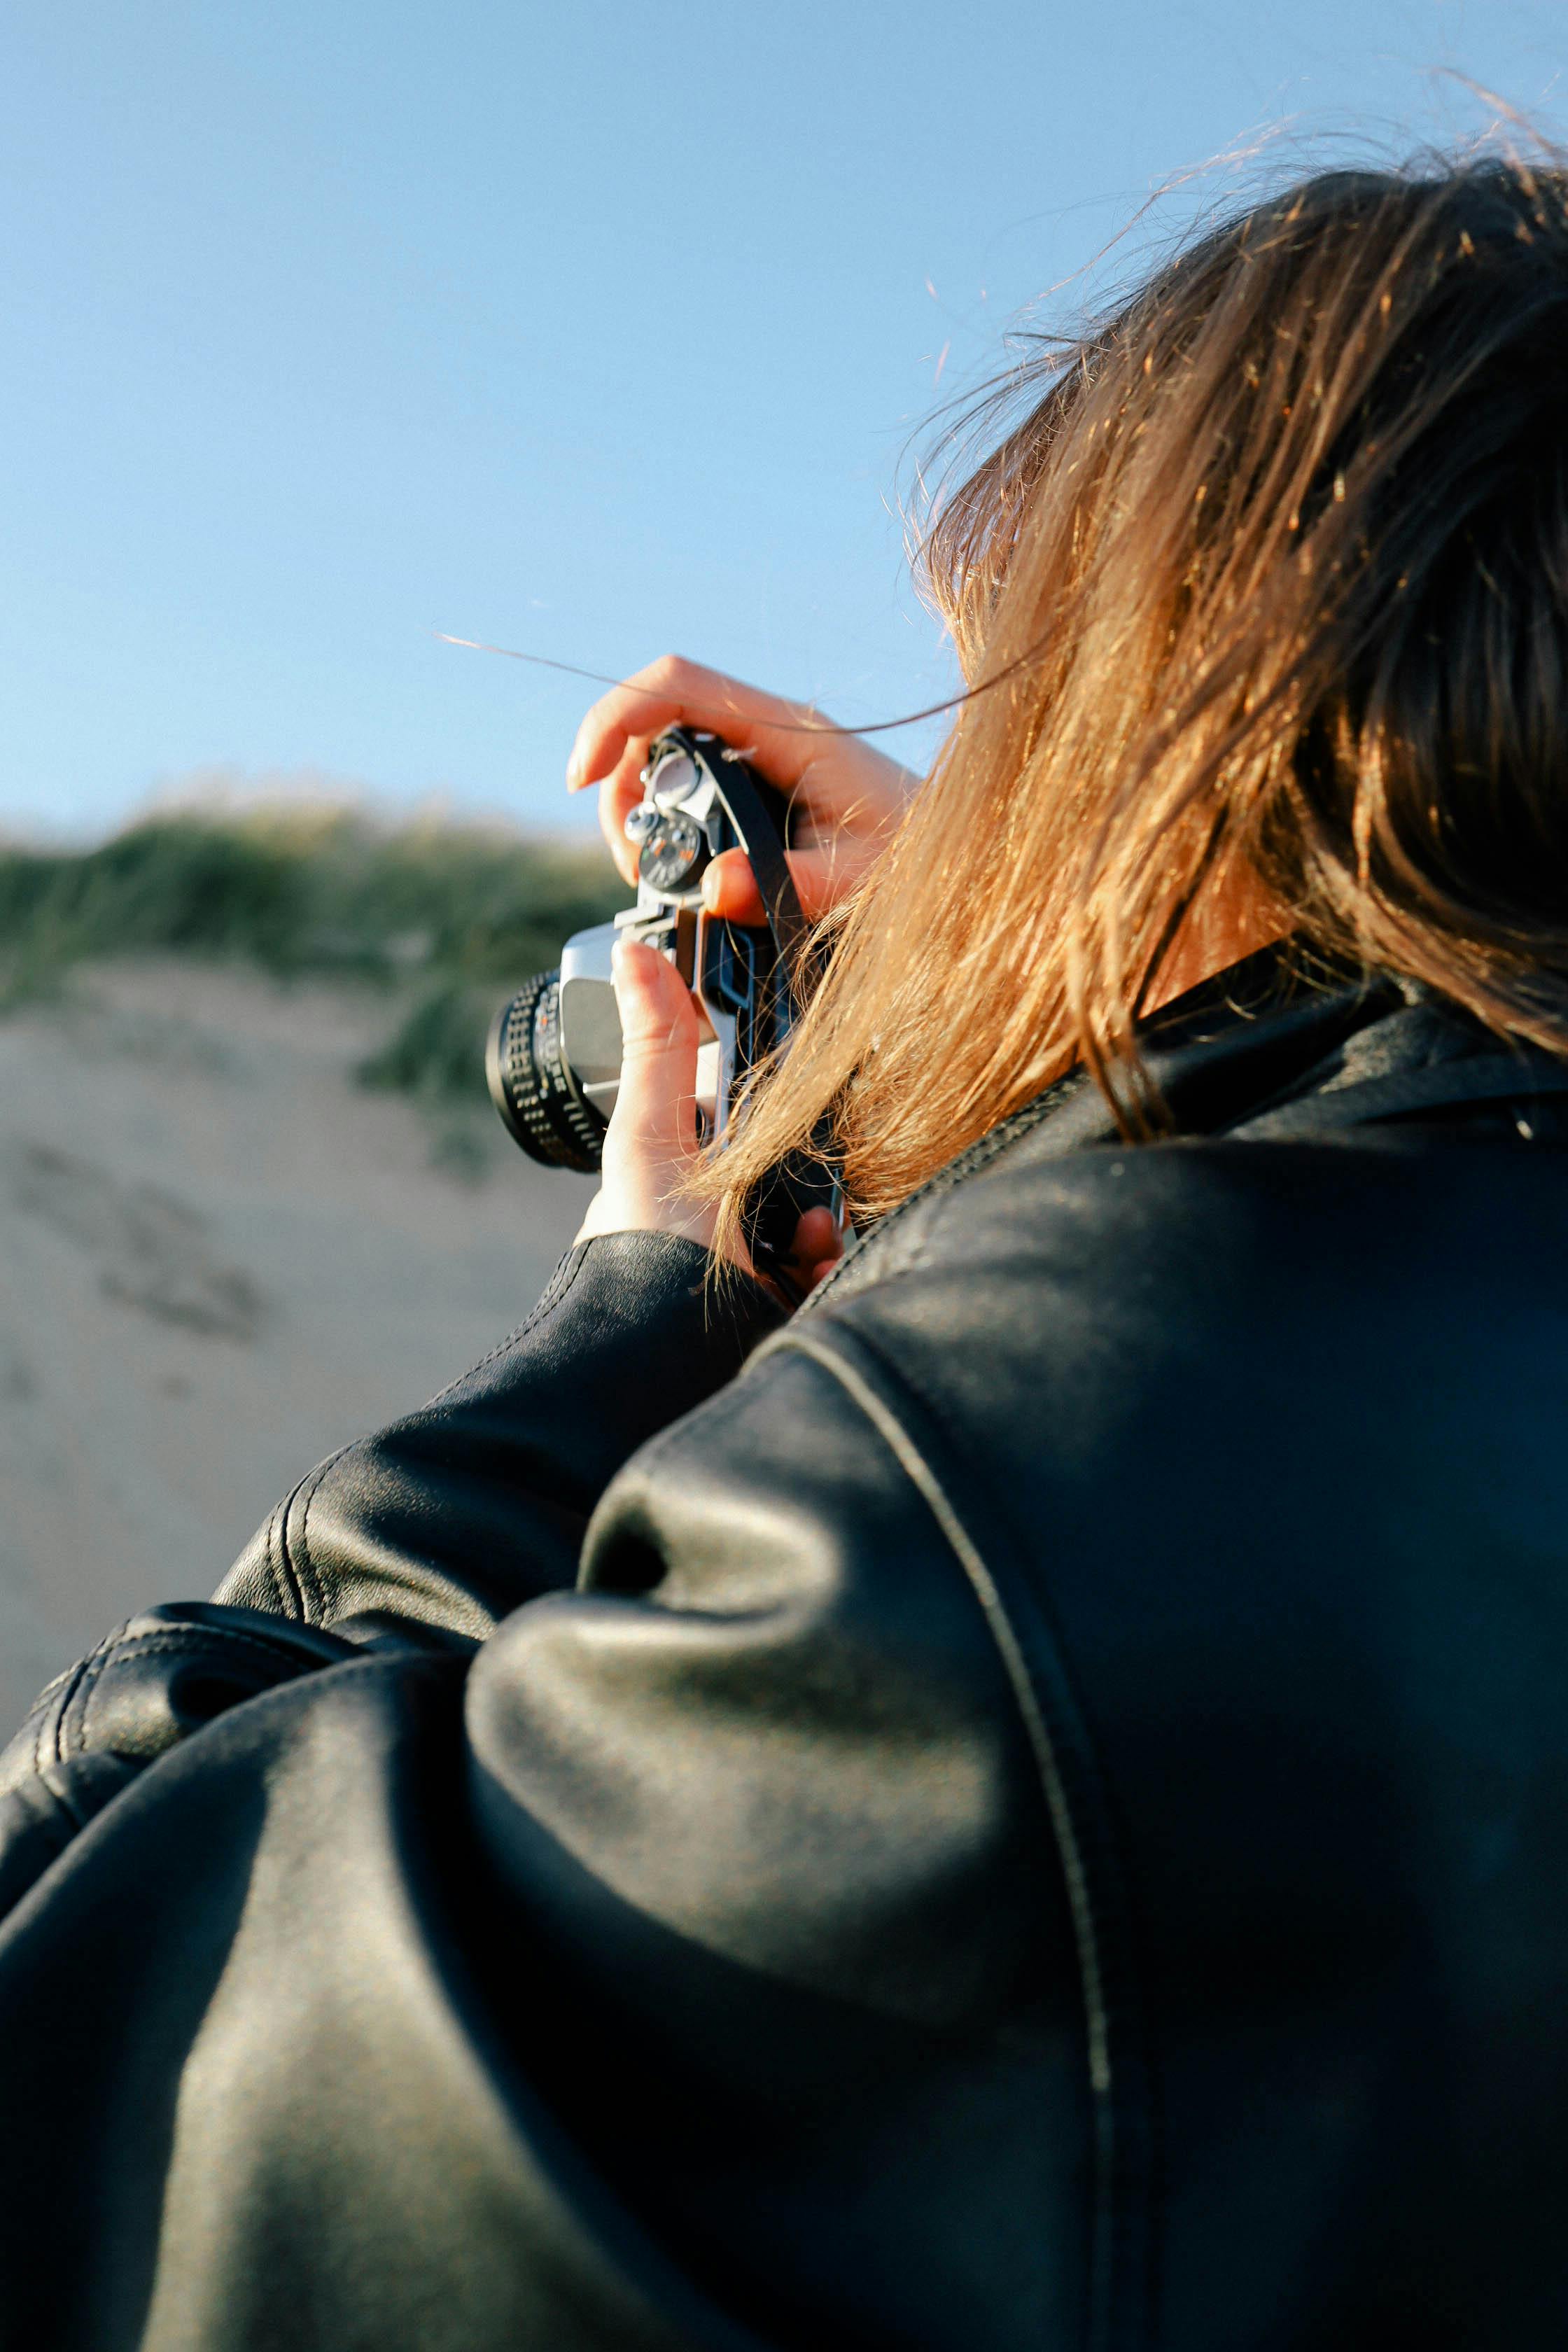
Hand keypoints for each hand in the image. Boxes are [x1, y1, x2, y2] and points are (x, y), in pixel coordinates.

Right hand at [567, 654, 918, 925]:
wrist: (968, 867)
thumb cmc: (928, 865)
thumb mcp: (865, 882)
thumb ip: (794, 883)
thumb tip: (714, 886)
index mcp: (791, 732)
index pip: (678, 684)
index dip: (615, 717)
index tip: (582, 779)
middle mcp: (769, 734)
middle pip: (655, 724)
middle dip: (620, 788)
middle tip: (631, 864)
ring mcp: (762, 760)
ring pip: (665, 761)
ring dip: (639, 813)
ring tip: (651, 879)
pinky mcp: (760, 793)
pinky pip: (690, 792)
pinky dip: (666, 829)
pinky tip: (677, 876)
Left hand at [573, 937, 842, 1292]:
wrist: (666, 1362)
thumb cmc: (644, 1256)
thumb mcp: (652, 1140)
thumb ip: (660, 1048)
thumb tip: (632, 953)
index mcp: (679, 1161)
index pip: (741, 1101)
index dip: (774, 1087)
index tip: (803, 1079)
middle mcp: (713, 1206)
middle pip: (788, 1154)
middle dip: (807, 1161)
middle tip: (802, 1176)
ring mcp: (748, 1255)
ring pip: (814, 1210)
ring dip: (821, 1219)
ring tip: (808, 1232)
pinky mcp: (780, 1300)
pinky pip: (826, 1266)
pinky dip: (826, 1263)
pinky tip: (814, 1268)